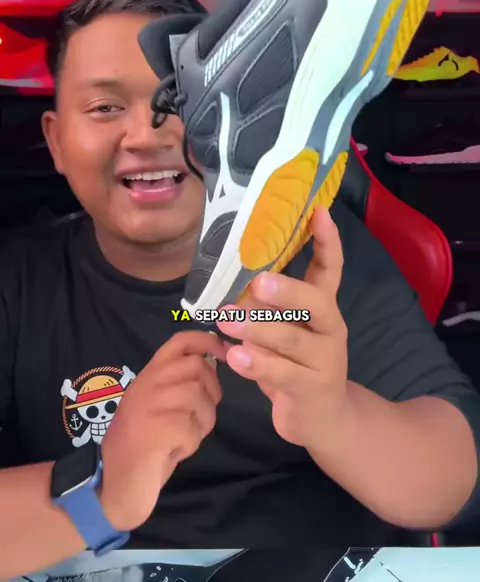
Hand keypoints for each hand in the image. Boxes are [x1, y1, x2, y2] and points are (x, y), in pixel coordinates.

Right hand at [99, 330, 225, 531]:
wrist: (116, 484)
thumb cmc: (141, 446)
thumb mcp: (157, 406)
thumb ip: (177, 384)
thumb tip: (211, 364)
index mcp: (148, 376)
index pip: (180, 341)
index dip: (207, 341)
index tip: (223, 351)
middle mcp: (147, 383)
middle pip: (197, 366)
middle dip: (211, 390)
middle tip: (201, 415)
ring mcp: (150, 404)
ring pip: (199, 396)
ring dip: (203, 420)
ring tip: (185, 437)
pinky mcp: (157, 429)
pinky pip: (193, 426)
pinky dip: (192, 442)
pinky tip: (176, 451)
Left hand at [217, 207, 347, 449]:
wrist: (323, 419)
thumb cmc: (296, 363)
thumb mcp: (285, 330)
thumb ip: (268, 307)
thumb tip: (236, 283)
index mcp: (324, 307)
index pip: (330, 269)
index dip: (327, 241)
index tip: (319, 211)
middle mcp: (330, 328)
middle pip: (316, 302)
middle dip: (287, 290)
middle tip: (258, 282)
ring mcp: (324, 360)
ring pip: (293, 339)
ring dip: (258, 328)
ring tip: (227, 320)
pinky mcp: (311, 389)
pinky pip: (283, 374)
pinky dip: (257, 365)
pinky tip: (235, 357)